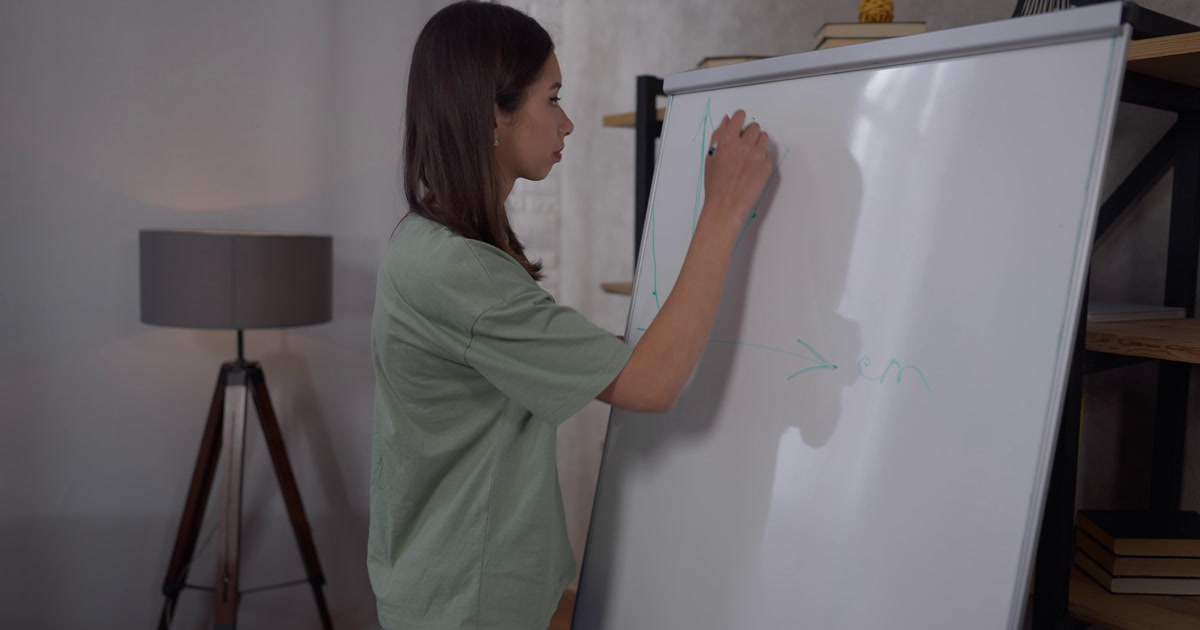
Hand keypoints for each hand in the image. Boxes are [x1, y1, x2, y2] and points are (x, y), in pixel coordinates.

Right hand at [702, 110, 773, 231]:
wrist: (726, 207)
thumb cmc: (715, 185)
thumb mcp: (710, 157)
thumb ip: (718, 135)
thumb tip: (727, 120)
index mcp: (727, 141)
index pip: (740, 116)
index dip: (739, 120)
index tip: (739, 126)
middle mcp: (744, 145)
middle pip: (754, 126)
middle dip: (749, 134)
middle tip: (742, 146)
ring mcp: (757, 156)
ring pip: (764, 138)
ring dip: (757, 143)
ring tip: (748, 157)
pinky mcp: (767, 166)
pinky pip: (767, 154)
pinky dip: (761, 158)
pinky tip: (752, 169)